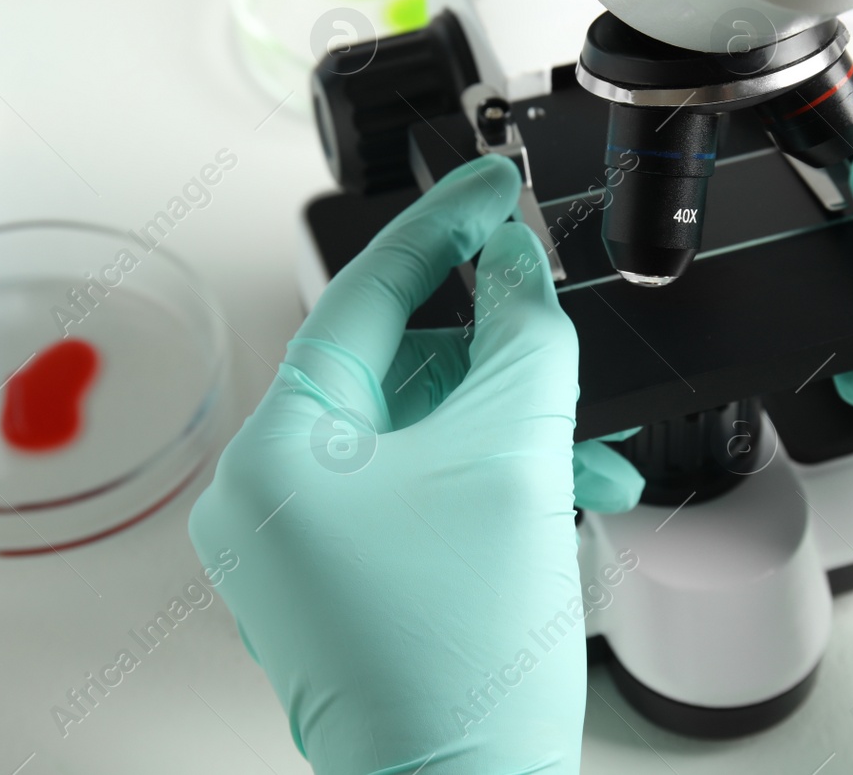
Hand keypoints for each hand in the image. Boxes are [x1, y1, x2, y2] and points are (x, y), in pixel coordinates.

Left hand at [190, 156, 591, 773]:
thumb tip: (517, 265)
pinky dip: (489, 481)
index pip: (360, 298)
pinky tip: (561, 492)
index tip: (489, 185)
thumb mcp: (514, 462)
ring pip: (418, 434)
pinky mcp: (341, 579)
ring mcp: (299, 546)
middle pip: (395, 369)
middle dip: (497, 361)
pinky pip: (416, 490)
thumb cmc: (463, 668)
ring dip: (512, 430)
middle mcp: (266, 496)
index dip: (439, 230)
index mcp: (275, 455)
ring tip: (587, 455)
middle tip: (559, 337)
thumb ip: (523, 339)